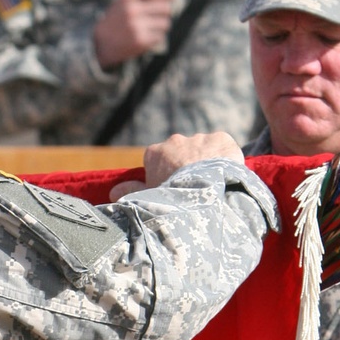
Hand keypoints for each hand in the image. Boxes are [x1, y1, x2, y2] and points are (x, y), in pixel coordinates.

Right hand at [93, 0, 174, 69]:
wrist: (100, 44)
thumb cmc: (115, 22)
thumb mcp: (122, 3)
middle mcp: (133, 10)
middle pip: (164, 7)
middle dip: (165, 12)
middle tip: (159, 16)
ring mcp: (137, 26)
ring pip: (165, 23)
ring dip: (161, 26)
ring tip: (151, 28)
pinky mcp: (140, 41)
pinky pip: (160, 37)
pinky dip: (156, 37)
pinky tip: (147, 37)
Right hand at [109, 132, 243, 199]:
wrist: (201, 194)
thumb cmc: (169, 200)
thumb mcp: (146, 199)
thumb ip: (131, 192)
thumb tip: (113, 192)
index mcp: (155, 153)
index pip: (158, 162)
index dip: (166, 177)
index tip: (173, 191)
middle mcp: (175, 141)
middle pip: (181, 154)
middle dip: (187, 168)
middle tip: (195, 191)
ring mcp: (199, 139)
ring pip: (203, 150)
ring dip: (207, 164)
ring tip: (213, 186)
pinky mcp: (222, 140)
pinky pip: (224, 148)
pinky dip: (226, 159)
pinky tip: (227, 176)